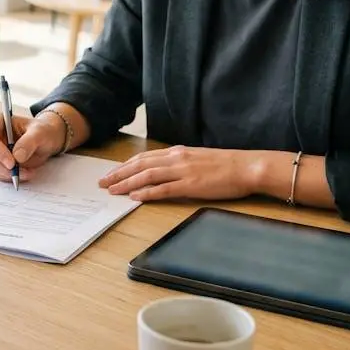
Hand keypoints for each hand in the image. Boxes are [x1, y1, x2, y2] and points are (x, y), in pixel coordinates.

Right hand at [0, 111, 64, 182]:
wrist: (46, 140)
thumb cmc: (41, 131)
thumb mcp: (40, 132)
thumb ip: (29, 141)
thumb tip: (17, 156)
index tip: (11, 163)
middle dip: (2, 167)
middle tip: (18, 172)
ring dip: (7, 174)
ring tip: (27, 172)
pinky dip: (10, 177)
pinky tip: (24, 173)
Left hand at [98, 146, 259, 201]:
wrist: (247, 166)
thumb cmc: (226, 165)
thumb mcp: (198, 159)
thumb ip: (180, 163)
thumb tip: (164, 171)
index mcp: (178, 152)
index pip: (144, 158)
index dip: (125, 165)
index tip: (111, 173)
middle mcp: (177, 158)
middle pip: (140, 165)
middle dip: (119, 174)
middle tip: (102, 182)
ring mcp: (183, 171)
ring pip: (147, 176)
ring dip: (127, 183)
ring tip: (112, 190)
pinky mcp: (192, 185)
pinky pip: (164, 189)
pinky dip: (147, 193)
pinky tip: (135, 197)